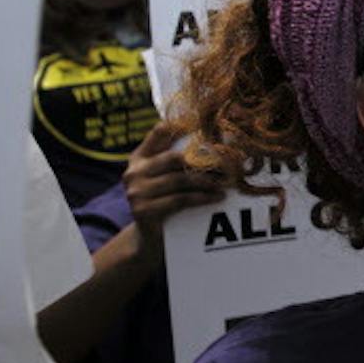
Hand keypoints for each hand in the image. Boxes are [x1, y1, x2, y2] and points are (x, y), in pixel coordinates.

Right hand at [124, 124, 223, 247]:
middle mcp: (134, 171)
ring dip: (208, 181)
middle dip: (205, 160)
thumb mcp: (169, 178)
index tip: (209, 125)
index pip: (160, 132)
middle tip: (229, 163)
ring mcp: (136, 191)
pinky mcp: (143, 210)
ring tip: (227, 182)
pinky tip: (217, 196)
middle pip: (175, 158)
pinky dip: (202, 197)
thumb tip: (220, 142)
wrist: (151, 238)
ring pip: (180, 180)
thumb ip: (181, 160)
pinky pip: (180, 199)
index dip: (183, 125)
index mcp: (139, 157)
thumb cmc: (167, 201)